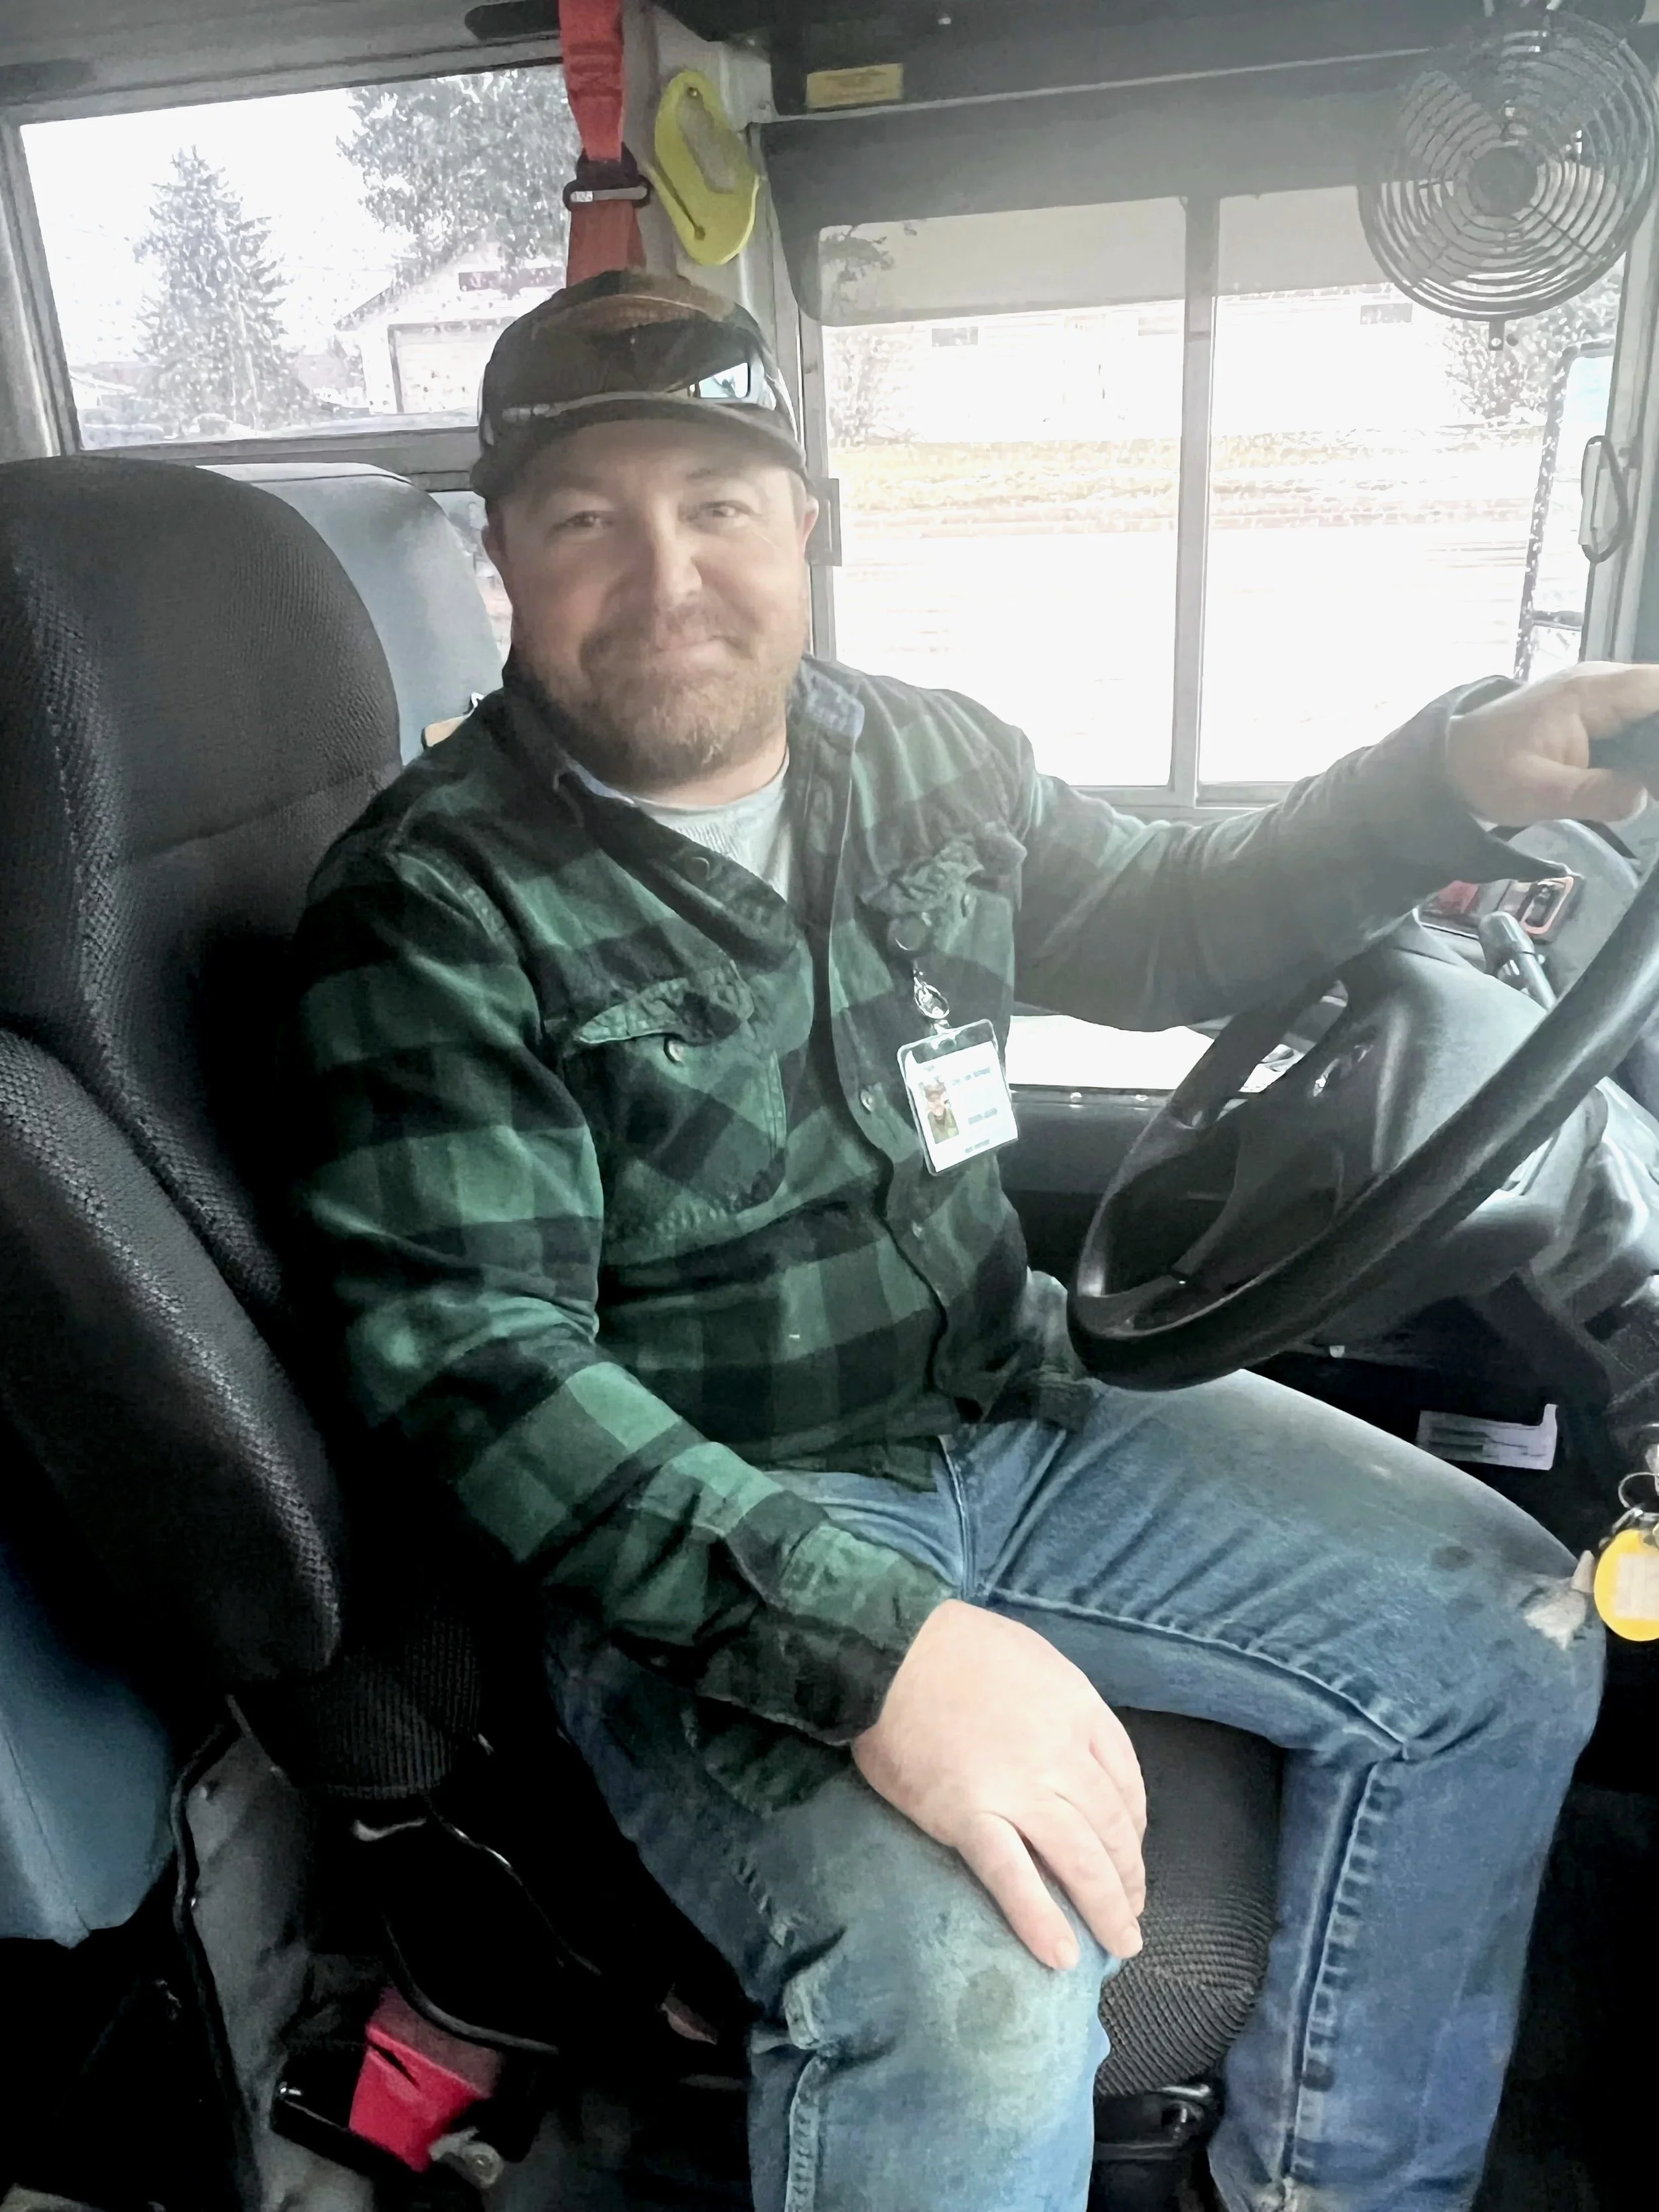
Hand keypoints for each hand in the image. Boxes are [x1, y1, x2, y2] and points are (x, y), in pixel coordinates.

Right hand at [852, 1599, 1146, 1970]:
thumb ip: (1064, 1706)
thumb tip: (1075, 1757)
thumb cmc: (957, 1646)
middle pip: (1111, 1829)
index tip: (1130, 1855)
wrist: (892, 1645)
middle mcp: (1060, 1754)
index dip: (1134, 1829)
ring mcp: (1016, 1788)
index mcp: (1079, 1710)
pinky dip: (1039, 1919)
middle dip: (1128, 1878)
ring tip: (1120, 1945)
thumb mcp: (1035, 1658)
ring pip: (1078, 1861)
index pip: (1126, 1782)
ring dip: (1105, 1909)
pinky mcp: (967, 1814)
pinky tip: (1060, 1955)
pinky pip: (1012, 1877)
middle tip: (1131, 1914)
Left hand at [1447, 661, 1658, 826]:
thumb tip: (1642, 797)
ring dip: (1655, 752)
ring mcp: (1602, 696)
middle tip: (1654, 787)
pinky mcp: (1599, 714)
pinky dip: (1647, 754)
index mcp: (1589, 692)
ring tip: (1650, 791)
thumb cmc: (1488, 773)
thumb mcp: (1537, 793)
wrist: (1452, 764)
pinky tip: (1648, 788)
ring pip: (1653, 714)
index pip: (1658, 688)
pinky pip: (1639, 725)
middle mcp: (1602, 684)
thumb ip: (1592, 795)